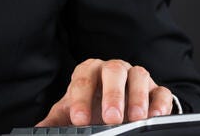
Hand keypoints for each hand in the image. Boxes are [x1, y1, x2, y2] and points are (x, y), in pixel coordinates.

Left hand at [37, 59, 172, 126]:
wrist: (114, 104)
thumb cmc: (90, 104)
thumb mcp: (71, 110)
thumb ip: (56, 119)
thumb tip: (38, 130)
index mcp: (88, 71)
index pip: (82, 80)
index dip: (80, 99)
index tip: (79, 120)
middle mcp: (113, 69)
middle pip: (113, 71)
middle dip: (112, 94)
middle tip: (111, 119)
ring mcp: (136, 76)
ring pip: (139, 76)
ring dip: (138, 98)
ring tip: (134, 119)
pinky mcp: (156, 89)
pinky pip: (161, 91)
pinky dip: (159, 103)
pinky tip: (154, 116)